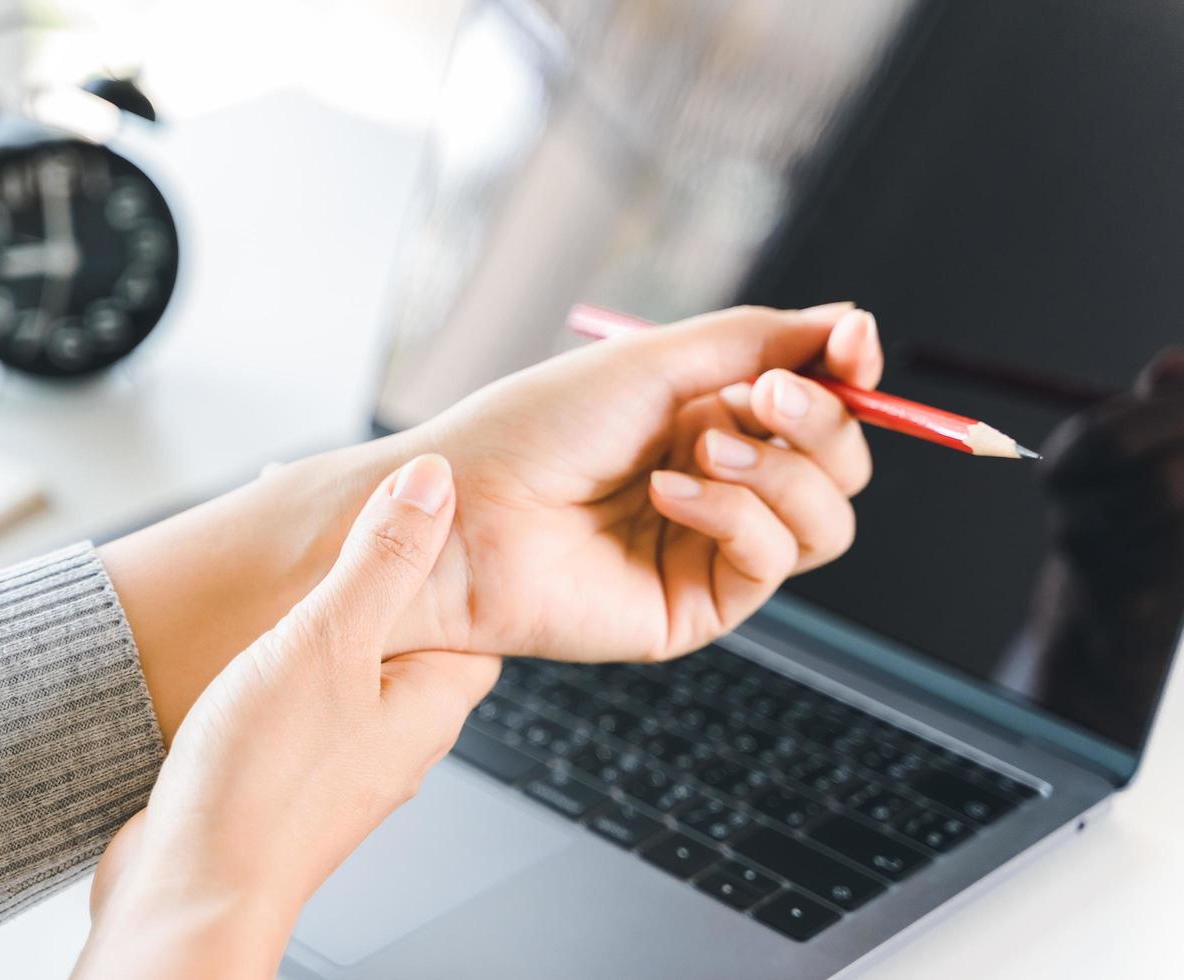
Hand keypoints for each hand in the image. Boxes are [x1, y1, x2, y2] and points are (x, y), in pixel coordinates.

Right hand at [75, 454, 499, 978]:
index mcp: (433, 700)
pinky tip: (245, 637)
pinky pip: (303, 694)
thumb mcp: (330, 642)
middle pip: (407, 627)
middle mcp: (399, 732)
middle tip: (329, 517)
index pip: (472, 604)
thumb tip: (436, 482)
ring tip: (279, 562)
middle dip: (372, 571)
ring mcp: (345, 756)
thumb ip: (384, 560)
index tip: (402, 495)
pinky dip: (283, 654)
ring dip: (322, 611)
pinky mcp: (292, 772)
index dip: (441, 543)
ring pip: (350, 660)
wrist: (190, 888)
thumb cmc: (264, 785)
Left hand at [395, 303, 882, 662]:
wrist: (466, 511)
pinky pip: (771, 559)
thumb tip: (853, 323)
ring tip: (706, 447)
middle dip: (822, 422)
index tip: (854, 346)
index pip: (820, 404)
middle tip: (764, 397)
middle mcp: (720, 481)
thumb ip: (760, 340)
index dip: (849, 377)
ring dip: (781, 472)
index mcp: (708, 417)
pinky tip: (668, 495)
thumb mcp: (654, 360)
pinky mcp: (698, 604)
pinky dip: (734, 515)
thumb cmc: (536, 430)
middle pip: (841, 464)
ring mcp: (711, 548)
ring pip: (827, 520)